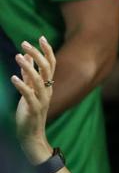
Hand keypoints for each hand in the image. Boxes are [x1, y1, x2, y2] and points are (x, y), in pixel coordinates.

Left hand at [11, 37, 55, 163]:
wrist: (31, 135)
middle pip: (47, 68)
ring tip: (18, 57)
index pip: (51, 64)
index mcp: (47, 85)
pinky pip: (29, 95)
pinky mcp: (33, 109)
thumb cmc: (29, 112)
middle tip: (25, 43)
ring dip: (29, 67)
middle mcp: (47, 90)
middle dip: (38, 54)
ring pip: (39, 80)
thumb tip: (25, 58)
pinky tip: (13, 78)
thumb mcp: (29, 91)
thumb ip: (28, 75)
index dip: (47, 50)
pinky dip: (22, 85)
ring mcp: (41, 100)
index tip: (41, 37)